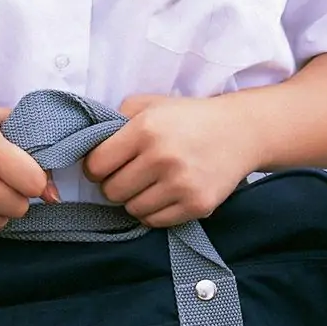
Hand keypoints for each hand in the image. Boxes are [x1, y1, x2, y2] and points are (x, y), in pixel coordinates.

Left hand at [81, 94, 259, 227]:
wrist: (239, 131)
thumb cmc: (188, 117)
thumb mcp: (150, 104)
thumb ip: (116, 118)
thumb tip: (87, 143)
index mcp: (145, 129)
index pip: (96, 165)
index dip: (96, 167)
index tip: (107, 164)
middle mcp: (162, 157)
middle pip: (111, 192)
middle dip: (115, 184)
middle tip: (130, 174)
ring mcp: (181, 184)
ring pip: (132, 209)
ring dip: (135, 199)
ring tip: (151, 182)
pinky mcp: (197, 205)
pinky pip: (155, 221)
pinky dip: (154, 211)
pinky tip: (165, 193)